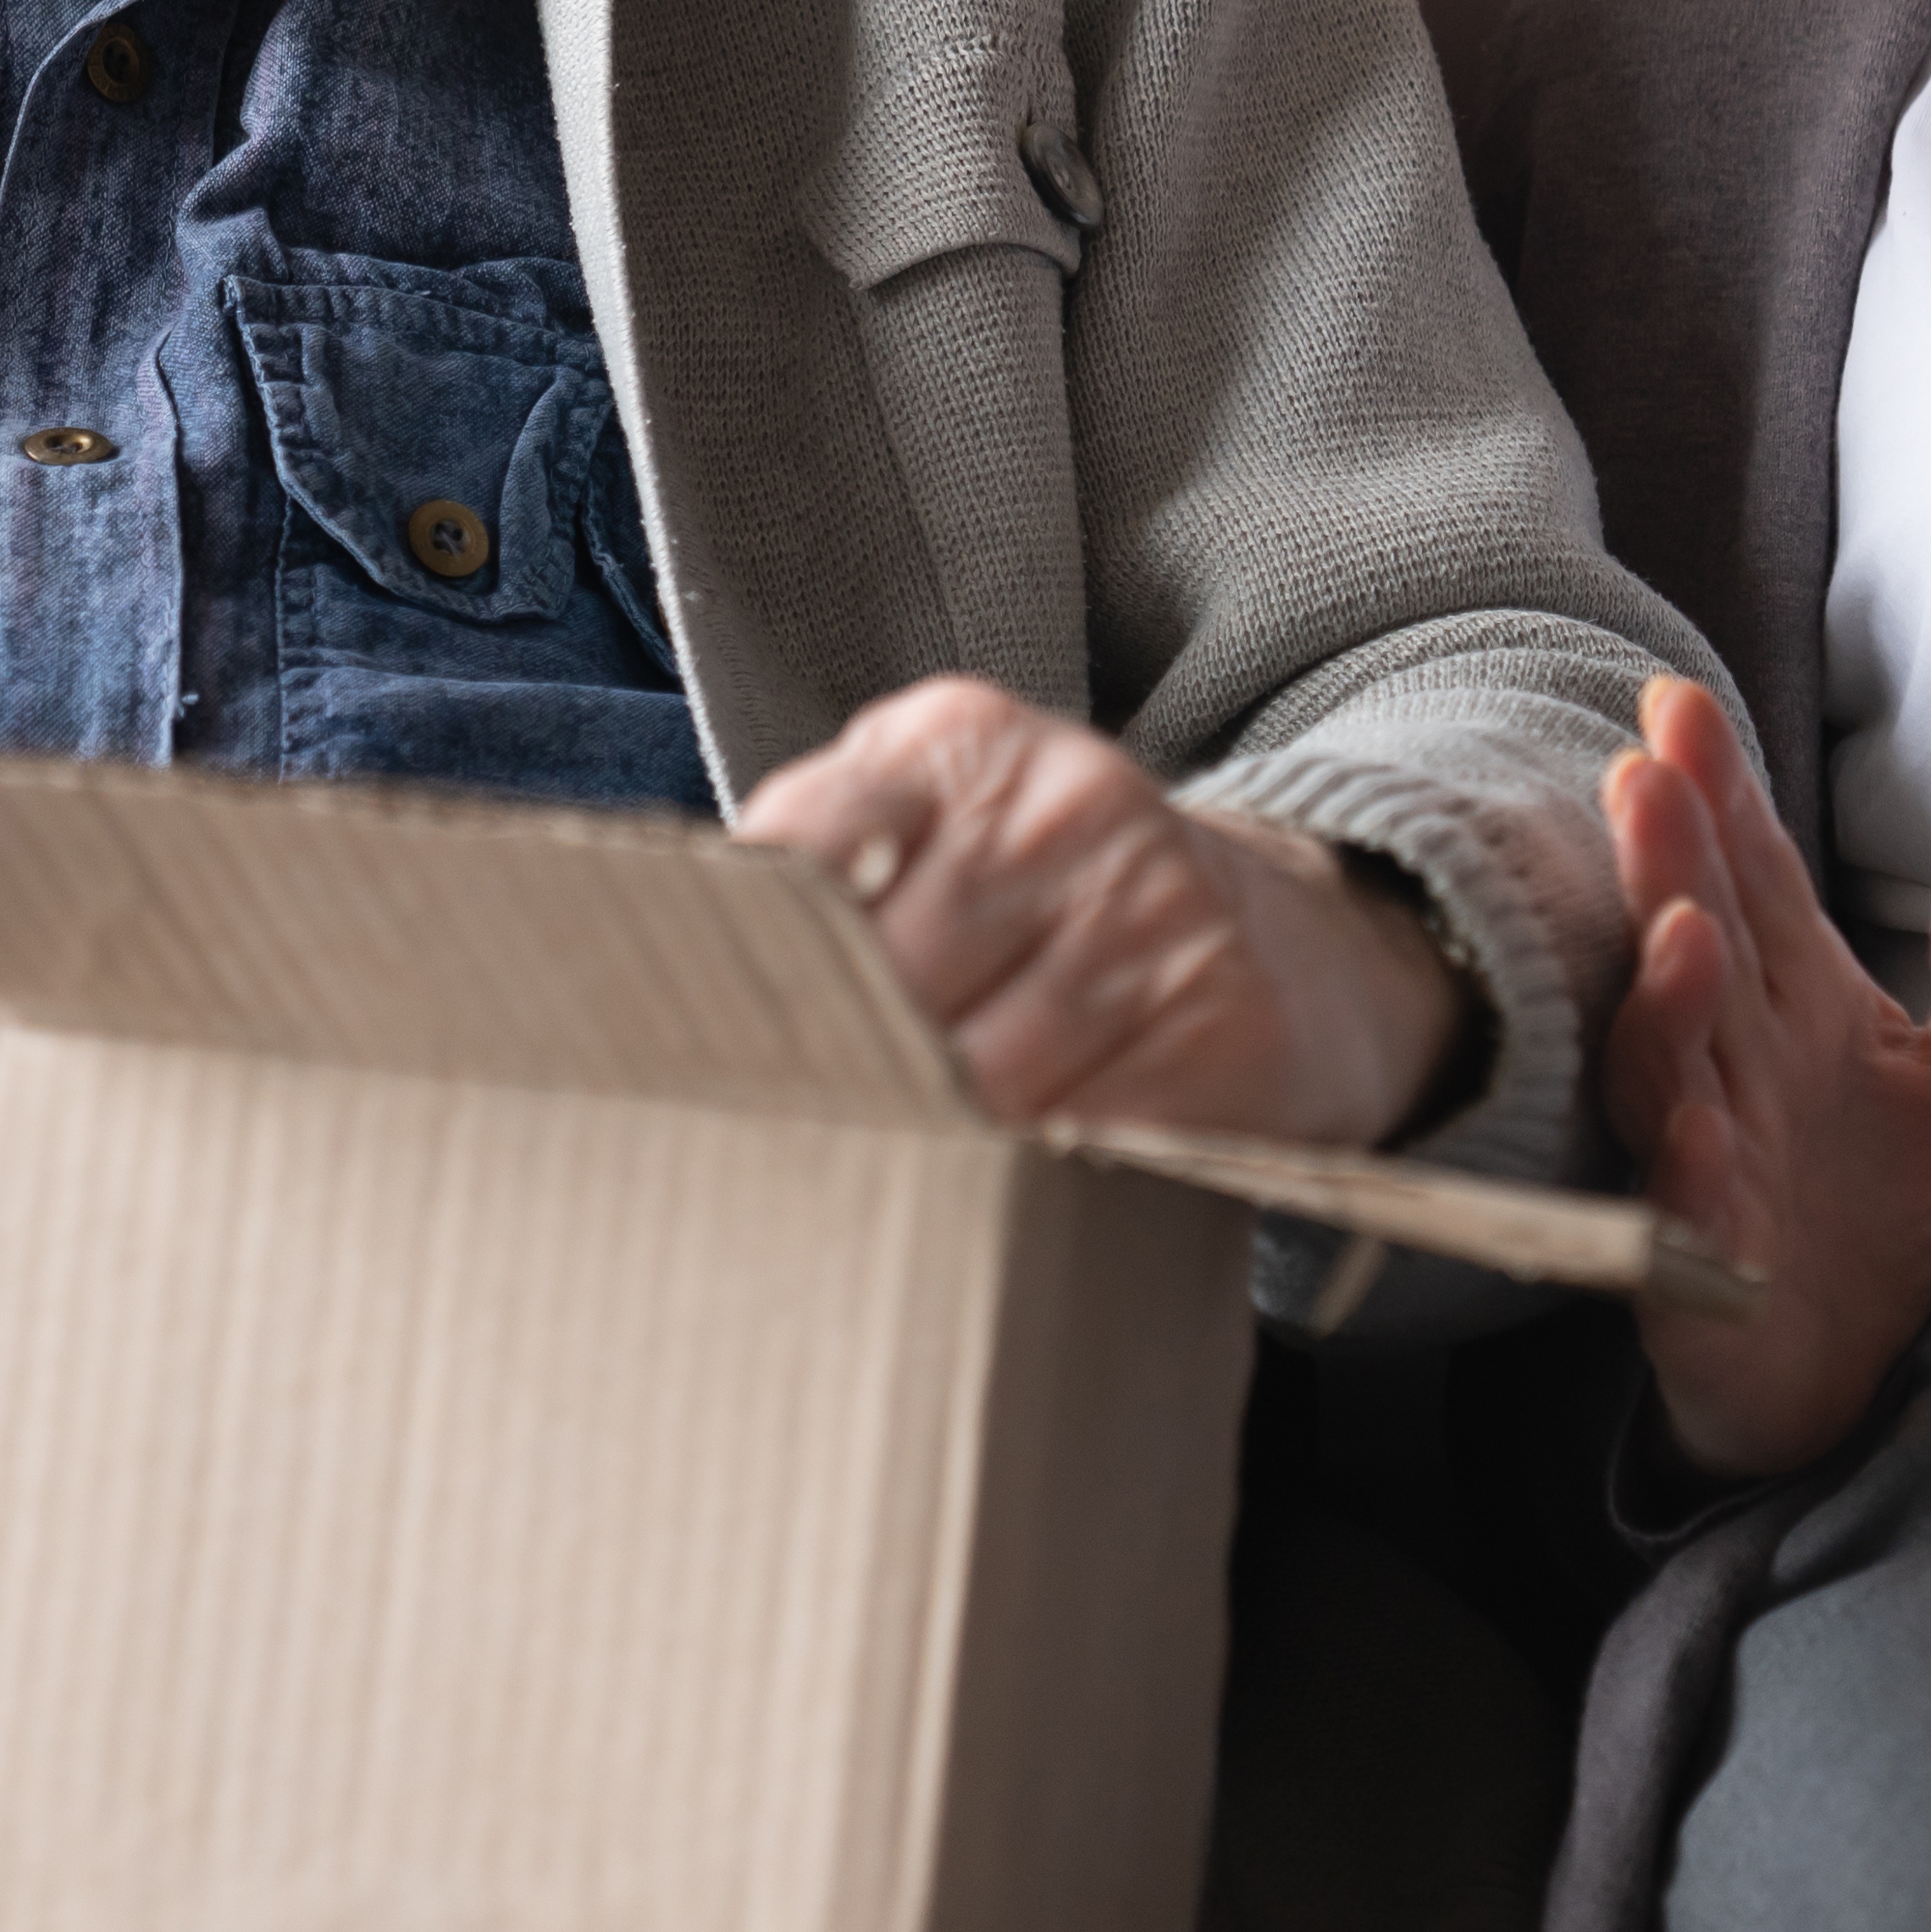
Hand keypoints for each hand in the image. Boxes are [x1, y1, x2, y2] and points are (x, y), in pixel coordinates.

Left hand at [738, 677, 1459, 1144]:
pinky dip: (1027, 1179)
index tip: (696, 1044)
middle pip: (887, 979)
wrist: (1285, 936)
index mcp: (958, 738)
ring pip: (981, 1073)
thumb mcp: (930, 833)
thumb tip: (645, 978)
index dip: (753, 964)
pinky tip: (997, 1193)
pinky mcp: (1227, 1010)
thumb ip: (815, 876)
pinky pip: (1088, 1127)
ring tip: (876, 1184)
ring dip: (921, 1144)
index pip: (811, 848)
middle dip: (829, 1075)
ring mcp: (1155, 900)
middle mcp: (1065, 798)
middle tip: (770, 1148)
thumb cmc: (1047, 904)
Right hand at [1602, 678, 1930, 1477]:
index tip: (1680, 706)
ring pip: (1665, 1071)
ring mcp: (1700, 1167)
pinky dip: (1684, 1176)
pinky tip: (1694, 1129)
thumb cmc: (1898, 1203)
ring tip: (1684, 935)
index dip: (1716, 792)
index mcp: (1788, 999)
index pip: (1749, 875)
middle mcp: (1727, 1066)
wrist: (1849, 1375)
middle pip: (1694, 948)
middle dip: (1666, 862)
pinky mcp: (1697, 1277)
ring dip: (1666, 1004)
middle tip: (1644, 773)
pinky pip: (1683, 1222)